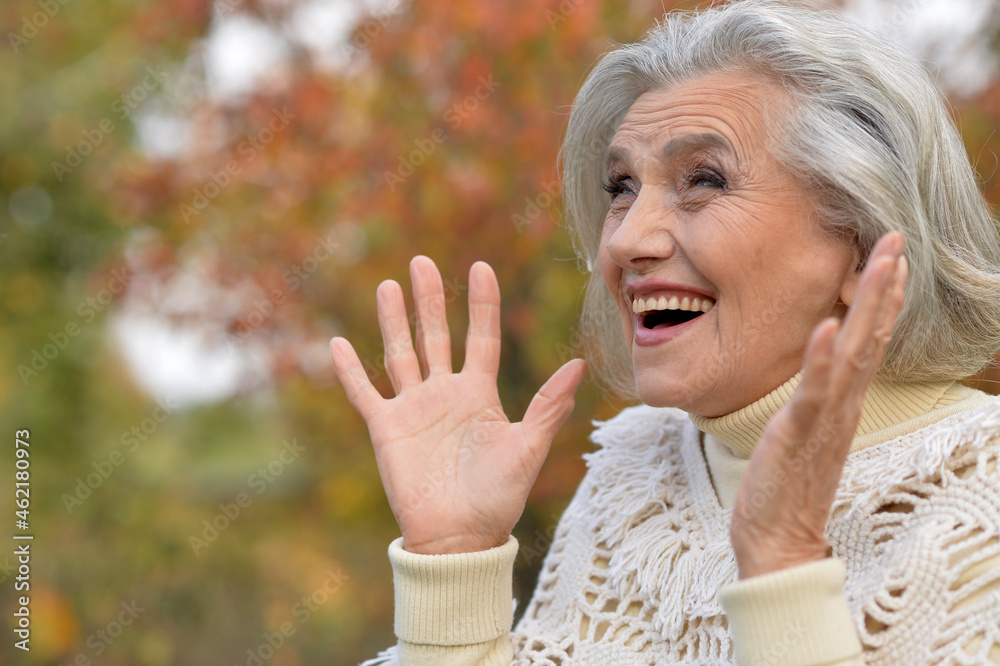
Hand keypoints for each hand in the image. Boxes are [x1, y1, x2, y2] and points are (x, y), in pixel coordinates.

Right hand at [329, 256, 586, 553]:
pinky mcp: (386, 429)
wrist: (459, 538)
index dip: (482, 303)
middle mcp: (445, 394)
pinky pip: (364, 393)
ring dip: (393, 321)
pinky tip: (338, 343)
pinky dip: (350, 371)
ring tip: (388, 286)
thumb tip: (580, 365)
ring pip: (401, 353)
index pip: (481, 338)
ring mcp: (413, 409)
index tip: (481, 266)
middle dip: (429, 299)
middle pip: (436, 335)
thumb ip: (549, 406)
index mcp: (480, 394)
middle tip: (421, 261)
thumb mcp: (528, 448)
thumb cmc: (498, 498)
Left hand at [730, 231, 907, 578]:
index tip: (891, 254)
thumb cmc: (785, 483)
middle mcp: (842, 406)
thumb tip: (819, 367)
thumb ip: (815, 396)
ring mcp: (824, 420)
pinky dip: (821, 359)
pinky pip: (813, 394)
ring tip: (881, 263)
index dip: (881, 297)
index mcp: (842, 401)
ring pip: (854, 355)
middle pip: (871, 337)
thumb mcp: (802, 427)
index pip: (868, 341)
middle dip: (884, 286)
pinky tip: (827, 326)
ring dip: (868, 307)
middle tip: (896, 238)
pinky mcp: (798, 436)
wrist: (777, 539)